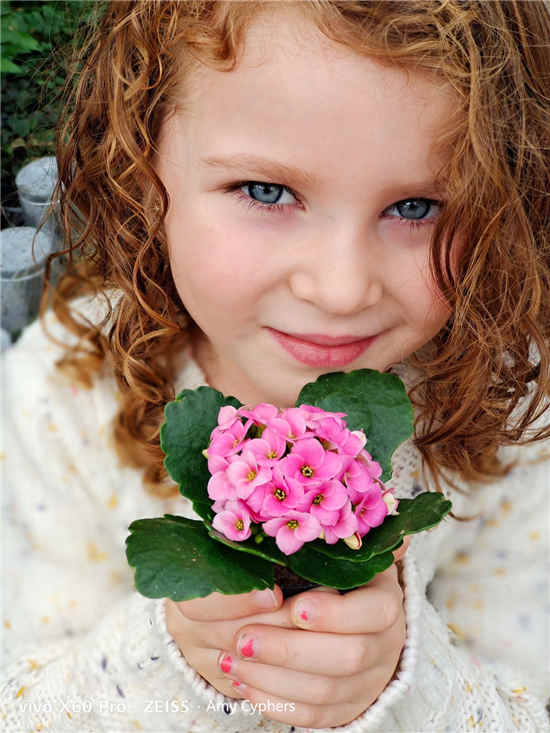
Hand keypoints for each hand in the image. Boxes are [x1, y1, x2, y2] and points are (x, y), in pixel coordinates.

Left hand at [165, 537, 408, 728]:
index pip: (374, 613)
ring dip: (274, 678)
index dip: (336, 614)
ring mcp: (369, 679)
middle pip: (348, 658)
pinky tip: (244, 684)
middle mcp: (385, 642)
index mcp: (383, 597)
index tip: (294, 607)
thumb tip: (372, 500)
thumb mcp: (326, 550)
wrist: (325, 612)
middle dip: (290, 650)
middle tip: (243, 639)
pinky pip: (316, 718)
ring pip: (327, 693)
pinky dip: (278, 703)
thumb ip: (334, 535)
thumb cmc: (318, 571)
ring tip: (232, 659)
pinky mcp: (347, 707)